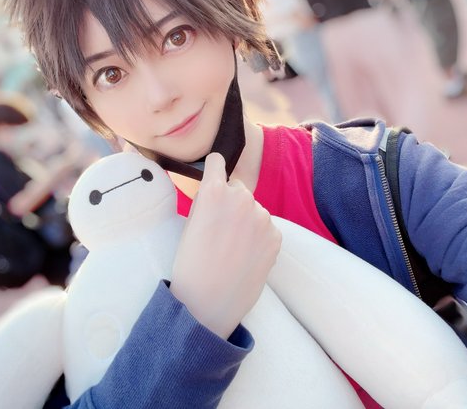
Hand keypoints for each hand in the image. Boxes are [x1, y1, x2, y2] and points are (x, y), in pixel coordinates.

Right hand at [170, 153, 281, 338]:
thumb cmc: (191, 266)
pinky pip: (265, 228)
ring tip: (232, 248)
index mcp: (214, 192)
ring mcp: (262, 218)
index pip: (218, 161)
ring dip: (246, 221)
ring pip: (253, 209)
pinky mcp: (276, 236)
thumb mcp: (190, 223)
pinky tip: (245, 256)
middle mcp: (241, 199)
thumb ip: (207, 201)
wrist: (208, 304)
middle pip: (237, 188)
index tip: (214, 180)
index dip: (214, 171)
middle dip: (230, 201)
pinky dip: (258, 238)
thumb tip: (218, 189)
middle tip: (220, 229)